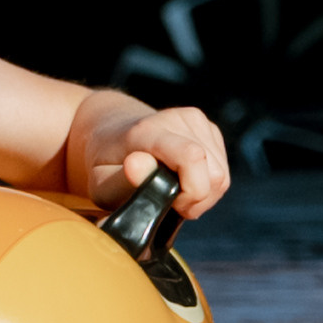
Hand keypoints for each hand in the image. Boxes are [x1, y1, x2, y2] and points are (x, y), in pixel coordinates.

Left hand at [86, 105, 231, 219]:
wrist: (111, 133)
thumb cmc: (106, 165)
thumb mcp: (101, 183)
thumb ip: (119, 181)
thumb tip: (136, 165)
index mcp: (146, 131)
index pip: (191, 157)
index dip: (191, 193)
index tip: (172, 204)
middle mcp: (175, 118)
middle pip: (213, 175)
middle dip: (195, 201)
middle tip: (168, 203)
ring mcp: (195, 120)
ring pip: (221, 176)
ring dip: (200, 195)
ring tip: (172, 193)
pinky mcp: (208, 127)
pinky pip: (222, 170)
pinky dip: (205, 185)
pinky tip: (182, 181)